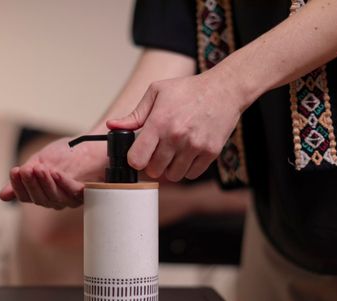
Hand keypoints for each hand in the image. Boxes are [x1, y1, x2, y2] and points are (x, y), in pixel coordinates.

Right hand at [0, 136, 105, 208]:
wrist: (89, 144)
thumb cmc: (65, 155)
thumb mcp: (39, 163)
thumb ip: (24, 177)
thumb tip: (2, 196)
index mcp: (42, 194)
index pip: (26, 196)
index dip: (18, 186)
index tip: (15, 171)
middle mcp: (56, 200)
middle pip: (39, 199)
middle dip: (31, 183)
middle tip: (25, 169)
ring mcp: (71, 198)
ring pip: (55, 197)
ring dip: (45, 183)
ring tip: (39, 168)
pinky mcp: (85, 192)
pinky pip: (73, 192)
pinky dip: (64, 183)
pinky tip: (55, 173)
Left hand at [106, 71, 245, 181]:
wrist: (224, 89)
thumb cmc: (188, 89)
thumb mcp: (157, 92)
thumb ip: (134, 114)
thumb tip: (112, 126)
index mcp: (159, 122)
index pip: (137, 159)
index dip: (135, 159)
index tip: (139, 153)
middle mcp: (176, 137)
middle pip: (153, 171)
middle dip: (152, 164)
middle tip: (158, 152)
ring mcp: (195, 146)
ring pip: (173, 175)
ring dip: (170, 168)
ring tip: (174, 152)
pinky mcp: (210, 152)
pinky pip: (191, 174)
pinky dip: (188, 168)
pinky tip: (188, 154)